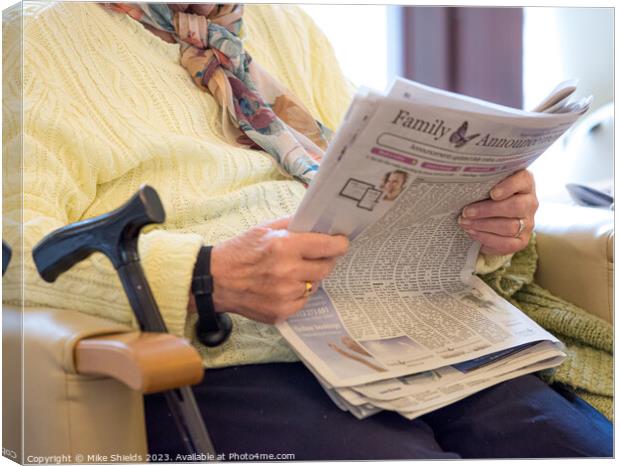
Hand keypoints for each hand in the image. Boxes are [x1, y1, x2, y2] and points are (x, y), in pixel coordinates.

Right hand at [208, 217, 348, 323]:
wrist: (215, 280)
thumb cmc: (239, 251)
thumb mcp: (264, 229)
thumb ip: (292, 224)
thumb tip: (317, 223)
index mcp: (284, 246)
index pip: (326, 246)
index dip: (338, 244)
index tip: (341, 243)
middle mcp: (287, 272)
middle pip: (325, 268)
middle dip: (324, 261)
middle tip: (315, 257)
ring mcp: (284, 295)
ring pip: (315, 285)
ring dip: (309, 278)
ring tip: (291, 272)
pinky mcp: (280, 312)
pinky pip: (303, 301)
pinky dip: (297, 293)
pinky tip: (282, 286)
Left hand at [458, 170, 537, 255]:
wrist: (492, 219)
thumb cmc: (488, 197)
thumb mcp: (487, 186)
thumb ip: (483, 184)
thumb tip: (465, 188)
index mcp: (525, 183)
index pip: (523, 180)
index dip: (508, 187)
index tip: (492, 193)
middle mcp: (530, 203)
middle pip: (515, 207)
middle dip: (487, 210)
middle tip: (466, 212)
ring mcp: (528, 223)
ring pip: (510, 226)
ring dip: (483, 225)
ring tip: (465, 223)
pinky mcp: (522, 240)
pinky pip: (507, 243)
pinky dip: (487, 238)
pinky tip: (472, 233)